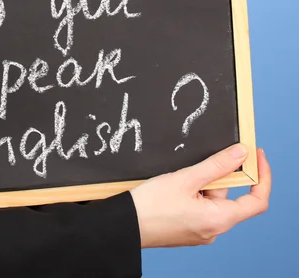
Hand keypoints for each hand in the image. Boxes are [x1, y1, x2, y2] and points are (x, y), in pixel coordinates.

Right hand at [131, 144, 270, 247]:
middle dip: (214, 176)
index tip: (255, 156)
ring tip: (174, 180)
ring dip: (199, 185)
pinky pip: (198, 208)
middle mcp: (213, 230)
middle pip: (227, 196)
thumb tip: (240, 153)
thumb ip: (216, 165)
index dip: (262, 176)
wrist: (123, 224)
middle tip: (194, 166)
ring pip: (210, 201)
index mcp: (219, 219)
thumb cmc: (150, 205)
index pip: (256, 201)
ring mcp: (199, 232)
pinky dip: (190, 194)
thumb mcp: (185, 178)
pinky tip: (171, 189)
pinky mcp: (187, 230)